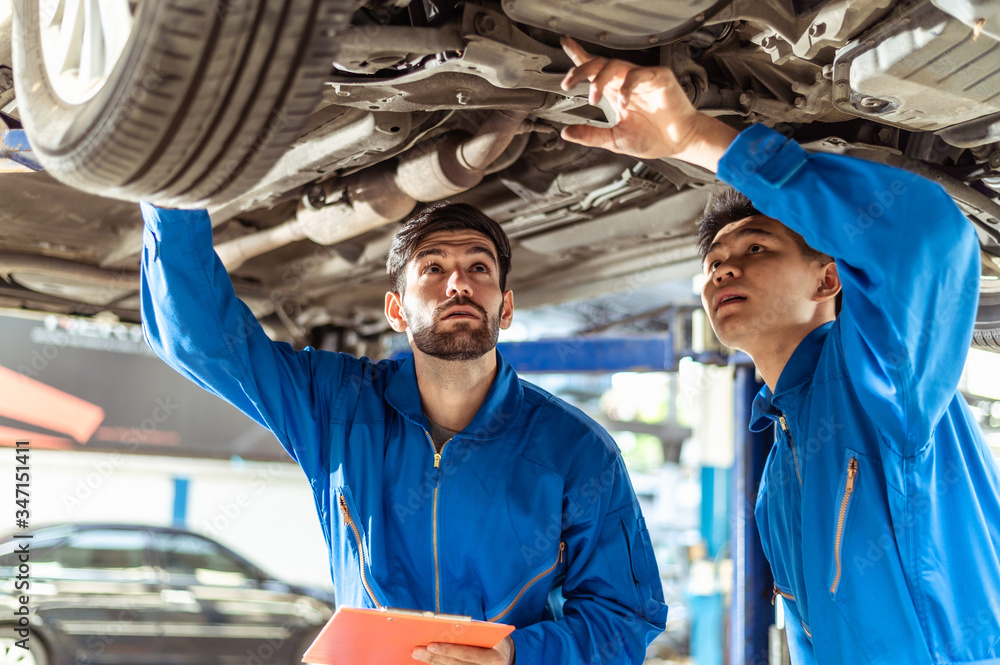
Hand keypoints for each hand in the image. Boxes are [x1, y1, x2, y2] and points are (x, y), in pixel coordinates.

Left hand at [412, 636, 513, 664]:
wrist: (506, 656)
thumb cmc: (496, 639)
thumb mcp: (491, 633)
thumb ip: (473, 632)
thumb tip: (445, 629)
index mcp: (495, 658)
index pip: (468, 654)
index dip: (448, 650)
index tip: (430, 644)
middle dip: (434, 658)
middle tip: (417, 650)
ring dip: (434, 663)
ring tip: (418, 654)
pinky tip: (429, 661)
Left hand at [558, 36, 737, 171]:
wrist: (679, 143)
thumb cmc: (652, 138)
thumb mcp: (615, 140)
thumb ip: (591, 135)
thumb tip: (566, 133)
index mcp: (614, 92)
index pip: (593, 70)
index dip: (578, 56)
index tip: (565, 45)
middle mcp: (625, 81)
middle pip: (598, 64)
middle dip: (580, 70)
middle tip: (568, 83)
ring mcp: (641, 78)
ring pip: (615, 65)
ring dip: (599, 80)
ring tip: (593, 98)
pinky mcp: (658, 78)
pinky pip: (638, 74)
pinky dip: (627, 87)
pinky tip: (623, 103)